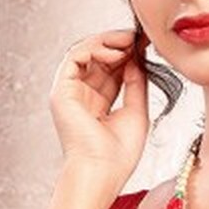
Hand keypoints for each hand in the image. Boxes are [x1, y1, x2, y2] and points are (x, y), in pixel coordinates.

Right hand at [48, 27, 149, 183]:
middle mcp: (81, 96)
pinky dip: (95, 49)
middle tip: (139, 36)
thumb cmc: (119, 154)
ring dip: (107, 42)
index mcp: (99, 104)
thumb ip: (136, 83)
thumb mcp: (136, 112)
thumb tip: (138, 57)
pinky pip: (74, 57)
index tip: (147, 43)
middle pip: (98, 59)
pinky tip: (116, 53)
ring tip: (129, 41)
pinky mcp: (61, 90)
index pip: (112, 70)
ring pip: (84, 53)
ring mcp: (69, 92)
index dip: (128, 54)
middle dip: (119, 44)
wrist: (102, 173)